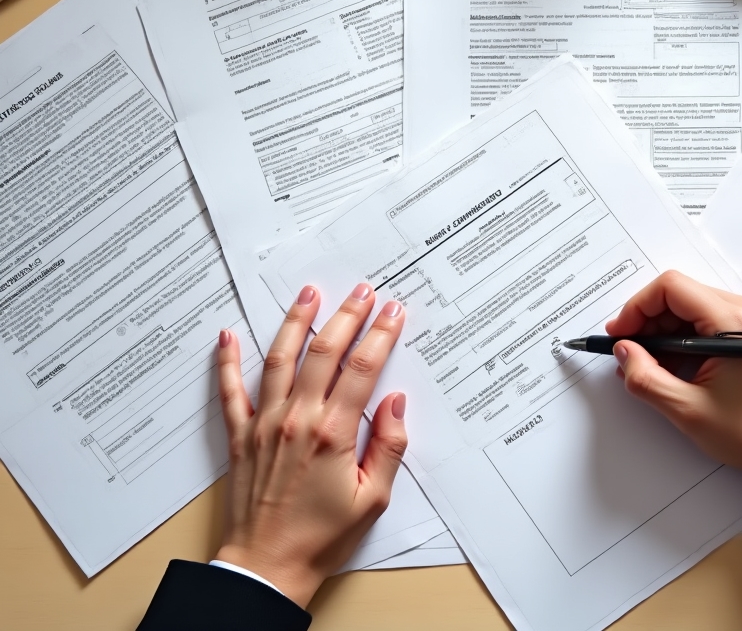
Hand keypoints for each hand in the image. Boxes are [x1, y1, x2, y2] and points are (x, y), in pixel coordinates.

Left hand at [214, 283, 406, 606]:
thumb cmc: (321, 538)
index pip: (363, 369)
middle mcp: (297, 419)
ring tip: (309, 293)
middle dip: (347, 315)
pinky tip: (228, 335)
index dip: (380, 334)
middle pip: (325, 352)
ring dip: (296, 321)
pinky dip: (228, 361)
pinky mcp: (241, 435)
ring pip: (280, 358)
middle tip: (362, 291)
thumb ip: (389, 447)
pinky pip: (231, 391)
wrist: (265, 567)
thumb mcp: (372, 499)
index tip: (393, 311)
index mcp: (333, 433)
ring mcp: (265, 424)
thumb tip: (396, 403)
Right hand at [606, 271, 741, 486]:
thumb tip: (623, 350)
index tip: (620, 333)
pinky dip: (682, 335)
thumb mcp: (688, 410)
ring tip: (648, 362)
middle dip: (647, 319)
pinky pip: (705, 319)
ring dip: (663, 328)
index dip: (637, 306)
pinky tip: (670, 363)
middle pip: (679, 293)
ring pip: (690, 305)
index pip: (671, 287)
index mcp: (732, 323)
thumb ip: (646, 378)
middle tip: (628, 350)